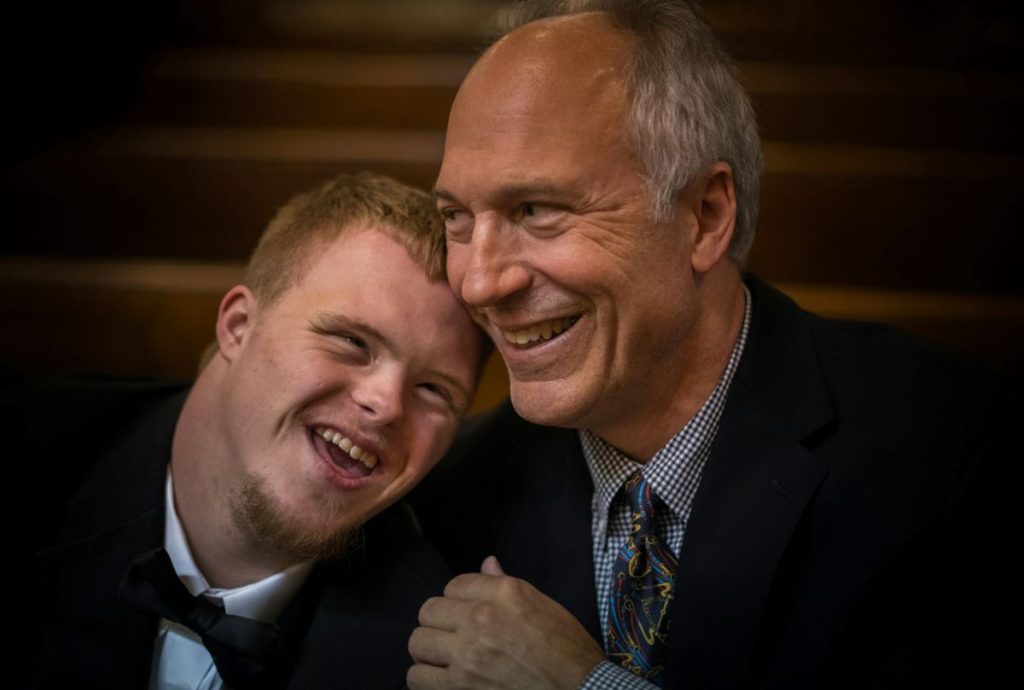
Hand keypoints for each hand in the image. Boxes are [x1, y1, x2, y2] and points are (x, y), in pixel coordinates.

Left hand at [407, 556, 604, 689]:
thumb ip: (506, 585)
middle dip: (438, 623)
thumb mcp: (543, 605)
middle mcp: (481, 618)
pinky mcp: (460, 688)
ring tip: (444, 658)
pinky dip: (425, 679)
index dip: (459, 600)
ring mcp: (468, 655)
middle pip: (429, 611)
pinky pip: (417, 678)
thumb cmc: (568, 649)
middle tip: (452, 636)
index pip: (454, 585)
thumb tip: (487, 563)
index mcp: (504, 593)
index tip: (468, 614)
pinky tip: (442, 679)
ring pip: (418, 643)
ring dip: (429, 651)